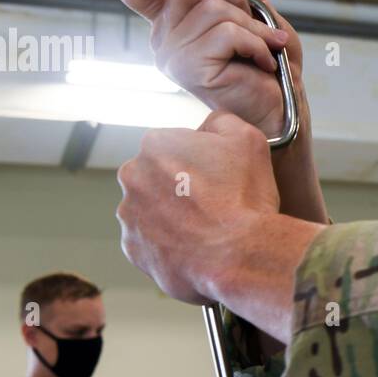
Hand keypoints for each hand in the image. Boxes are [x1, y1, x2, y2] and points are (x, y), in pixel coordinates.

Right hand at [117, 0, 309, 140]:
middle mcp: (165, 38)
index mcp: (172, 22)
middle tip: (253, 21)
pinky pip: (227, 33)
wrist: (280, 109)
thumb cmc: (266, 66)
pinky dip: (256, 43)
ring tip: (264, 46)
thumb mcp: (256, 13)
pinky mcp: (191, 69)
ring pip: (214, 7)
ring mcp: (174, 56)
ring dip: (253, 24)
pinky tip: (264, 61)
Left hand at [117, 111, 279, 304]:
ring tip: (207, 228)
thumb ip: (221, 121)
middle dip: (180, 187)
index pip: (175, 146)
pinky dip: (169, 244)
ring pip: (152, 210)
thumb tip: (210, 125)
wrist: (239, 255)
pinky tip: (196, 246)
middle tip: (214, 203)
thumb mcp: (248, 138)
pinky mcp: (134, 250)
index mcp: (156, 144)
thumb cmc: (243, 198)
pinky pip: (151, 242)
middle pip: (158, 177)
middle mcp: (133, 177)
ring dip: (173, 215)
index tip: (218, 177)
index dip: (201, 161)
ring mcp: (129, 216)